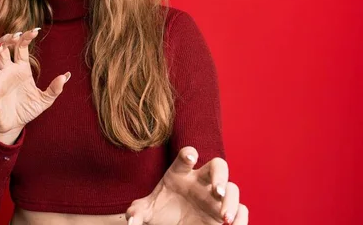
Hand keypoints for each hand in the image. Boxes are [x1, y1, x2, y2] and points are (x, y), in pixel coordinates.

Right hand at [0, 28, 70, 142]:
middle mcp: (6, 71)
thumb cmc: (27, 109)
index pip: (20, 48)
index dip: (25, 38)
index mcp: (20, 68)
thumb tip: (67, 76)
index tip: (34, 31)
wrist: (15, 127)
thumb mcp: (44, 100)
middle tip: (13, 35)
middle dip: (6, 40)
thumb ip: (55, 89)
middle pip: (2, 49)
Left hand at [126, 147, 247, 224]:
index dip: (188, 154)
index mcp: (180, 173)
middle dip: (220, 175)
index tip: (190, 157)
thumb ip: (137, 212)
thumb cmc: (160, 212)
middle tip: (217, 190)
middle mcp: (201, 181)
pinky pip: (242, 210)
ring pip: (233, 188)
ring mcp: (216, 196)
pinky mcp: (225, 212)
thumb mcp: (146, 212)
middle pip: (218, 166)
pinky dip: (241, 218)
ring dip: (231, 200)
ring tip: (224, 218)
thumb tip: (130, 220)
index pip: (186, 157)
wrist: (172, 224)